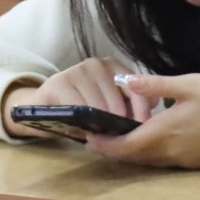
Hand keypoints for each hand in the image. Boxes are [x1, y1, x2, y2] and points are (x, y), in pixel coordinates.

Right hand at [4, 57, 157, 137]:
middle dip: (120, 120)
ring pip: (98, 105)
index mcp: (113, 66)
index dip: (141, 106)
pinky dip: (84, 121)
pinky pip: (79, 108)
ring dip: (102, 123)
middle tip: (117, 135)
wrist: (45, 107)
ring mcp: (76, 71)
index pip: (134, 85)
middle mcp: (96, 64)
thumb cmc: (82, 106)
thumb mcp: (108, 102)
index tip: (143, 124)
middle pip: (117, 98)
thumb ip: (129, 103)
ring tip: (101, 133)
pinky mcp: (59, 83)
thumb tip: (153, 105)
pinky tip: (86, 129)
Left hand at [86, 73, 199, 168]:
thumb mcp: (189, 84)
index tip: (89, 138)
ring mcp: (183, 161)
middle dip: (114, 149)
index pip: (125, 147)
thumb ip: (155, 84)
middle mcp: (170, 153)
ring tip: (121, 136)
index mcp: (164, 133)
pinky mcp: (195, 163)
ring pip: (149, 161)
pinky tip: (152, 138)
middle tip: (99, 136)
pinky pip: (164, 161)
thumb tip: (124, 81)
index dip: (104, 145)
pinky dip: (151, 153)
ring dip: (132, 152)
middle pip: (133, 157)